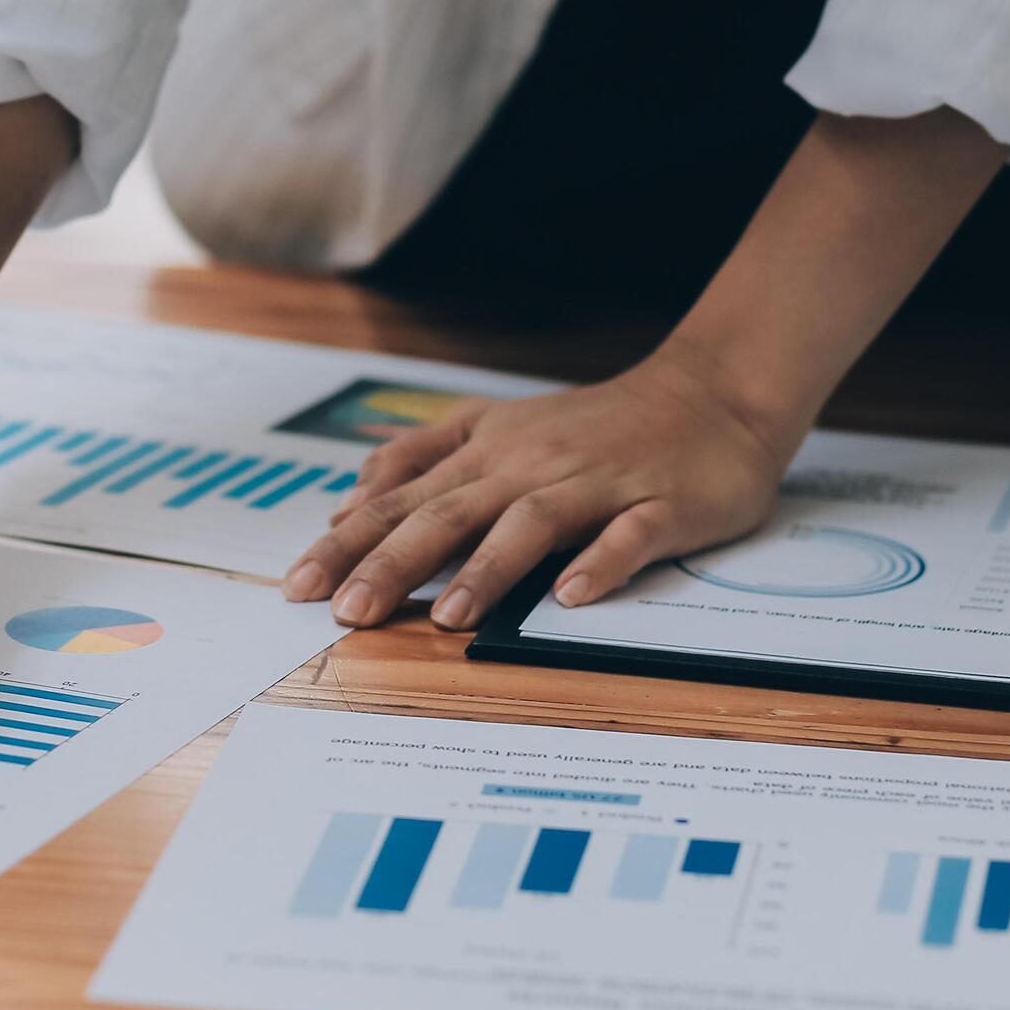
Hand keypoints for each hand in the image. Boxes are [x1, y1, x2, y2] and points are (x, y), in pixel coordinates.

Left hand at [279, 349, 797, 630]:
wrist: (710, 392)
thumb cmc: (596, 424)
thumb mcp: (496, 427)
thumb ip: (423, 457)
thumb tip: (350, 499)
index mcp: (489, 453)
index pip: (403, 500)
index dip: (349, 542)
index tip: (298, 584)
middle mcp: (531, 465)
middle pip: (450, 512)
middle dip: (393, 562)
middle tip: (345, 612)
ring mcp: (597, 483)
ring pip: (532, 523)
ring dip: (488, 569)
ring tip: (447, 617)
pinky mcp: (661, 504)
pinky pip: (629, 535)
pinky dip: (601, 562)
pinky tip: (572, 596)